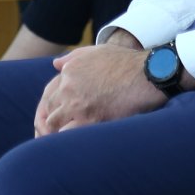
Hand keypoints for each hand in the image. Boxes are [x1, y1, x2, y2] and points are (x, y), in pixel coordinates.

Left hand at [31, 43, 166, 135]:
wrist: (144, 74)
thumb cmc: (124, 62)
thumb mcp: (96, 51)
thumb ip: (73, 57)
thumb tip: (56, 64)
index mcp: (68, 72)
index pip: (49, 94)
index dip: (54, 106)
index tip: (61, 113)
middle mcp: (68, 88)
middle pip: (49, 109)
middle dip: (52, 119)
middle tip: (57, 130)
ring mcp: (77, 105)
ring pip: (53, 124)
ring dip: (57, 130)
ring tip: (64, 139)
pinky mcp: (89, 120)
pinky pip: (67, 134)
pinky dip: (67, 139)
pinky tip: (73, 143)